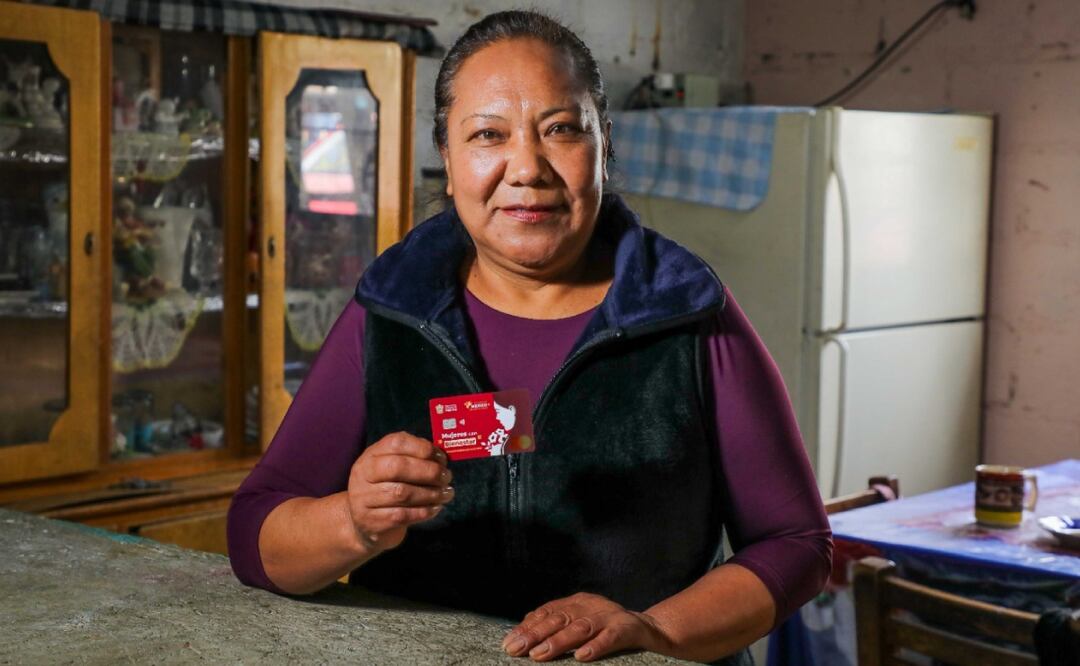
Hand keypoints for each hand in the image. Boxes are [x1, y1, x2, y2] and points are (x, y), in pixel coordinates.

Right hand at [346, 431, 452, 551]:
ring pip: (401, 493)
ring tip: (446, 494)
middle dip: (429, 472)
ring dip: (430, 494)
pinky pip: (402, 515)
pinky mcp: (371, 521)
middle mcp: (363, 474)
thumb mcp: (393, 468)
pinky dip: (423, 512)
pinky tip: (435, 508)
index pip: (396, 443)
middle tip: (446, 477)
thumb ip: (414, 458)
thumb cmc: (386, 489)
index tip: (442, 459)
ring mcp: (364, 499)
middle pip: (398, 467)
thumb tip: (442, 457)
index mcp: (372, 455)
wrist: (363, 523)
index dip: (423, 448)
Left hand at [501, 592, 673, 661]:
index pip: (547, 612)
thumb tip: (523, 634)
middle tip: (516, 649)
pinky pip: (610, 639)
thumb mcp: (582, 624)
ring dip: (558, 641)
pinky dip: (595, 647)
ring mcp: (610, 616)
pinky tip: (581, 657)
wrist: (652, 630)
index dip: (527, 627)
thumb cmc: (609, 630)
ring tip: (540, 654)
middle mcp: (591, 605)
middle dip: (535, 634)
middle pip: (559, 618)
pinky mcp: (628, 629)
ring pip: (580, 628)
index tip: (509, 642)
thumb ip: (558, 626)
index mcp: (578, 602)